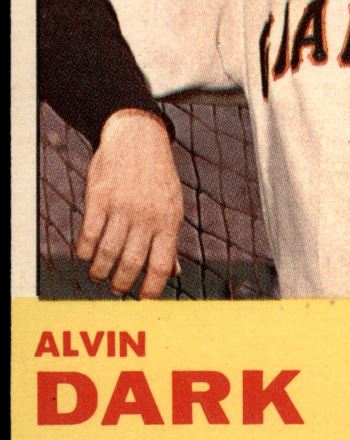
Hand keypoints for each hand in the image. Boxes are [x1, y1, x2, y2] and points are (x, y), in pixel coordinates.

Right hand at [76, 109, 183, 297]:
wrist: (138, 138)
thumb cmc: (157, 179)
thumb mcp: (172, 206)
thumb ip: (170, 241)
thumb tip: (174, 273)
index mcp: (168, 220)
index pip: (161, 265)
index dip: (152, 289)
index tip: (143, 301)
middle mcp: (146, 215)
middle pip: (131, 263)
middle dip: (122, 283)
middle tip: (116, 289)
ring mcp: (122, 205)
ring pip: (107, 252)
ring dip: (100, 271)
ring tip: (99, 275)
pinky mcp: (99, 196)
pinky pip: (89, 234)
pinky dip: (85, 251)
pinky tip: (85, 254)